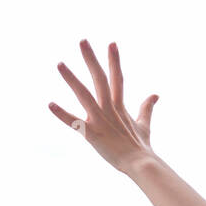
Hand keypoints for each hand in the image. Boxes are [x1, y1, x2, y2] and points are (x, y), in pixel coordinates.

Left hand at [50, 40, 160, 173]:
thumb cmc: (141, 147)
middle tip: (82, 41)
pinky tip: (49, 104)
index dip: (114, 61)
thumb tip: (155, 95)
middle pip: (99, 79)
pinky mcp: (92, 134)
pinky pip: (75, 122)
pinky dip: (62, 114)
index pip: (117, 78)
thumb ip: (147, 108)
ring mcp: (101, 120)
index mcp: (120, 106)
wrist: (141, 164)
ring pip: (84, 95)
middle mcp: (110, 109)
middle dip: (91, 59)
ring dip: (71, 79)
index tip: (111, 43)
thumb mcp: (144, 124)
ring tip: (59, 64)